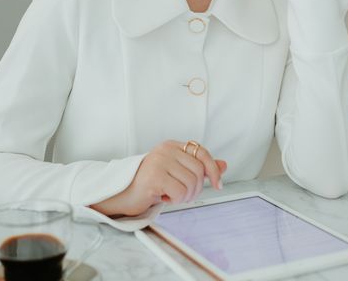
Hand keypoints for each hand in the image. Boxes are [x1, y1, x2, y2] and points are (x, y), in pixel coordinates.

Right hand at [89, 140, 227, 217]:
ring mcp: (159, 161)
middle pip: (199, 170)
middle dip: (196, 189)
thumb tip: (224, 164)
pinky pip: (180, 192)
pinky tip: (164, 198)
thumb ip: (198, 167)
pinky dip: (176, 200)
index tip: (217, 185)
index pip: (201, 153)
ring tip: (172, 196)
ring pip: (191, 183)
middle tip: (183, 196)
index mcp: (172, 146)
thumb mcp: (176, 172)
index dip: (213, 169)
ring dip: (186, 197)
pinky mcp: (154, 176)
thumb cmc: (150, 183)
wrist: (123, 193)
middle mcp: (166, 149)